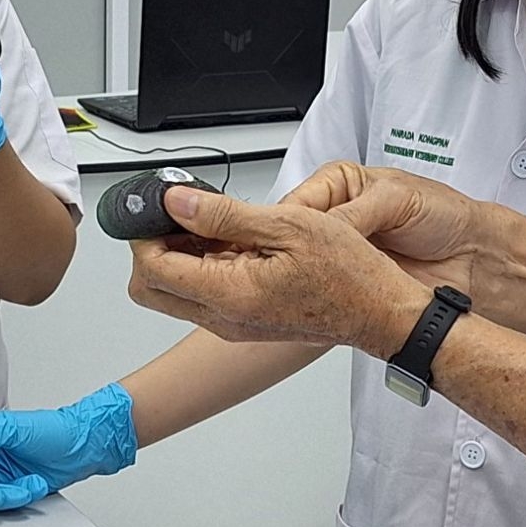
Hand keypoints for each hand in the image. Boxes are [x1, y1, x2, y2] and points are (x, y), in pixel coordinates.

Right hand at [0, 385, 136, 510]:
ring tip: (27, 486)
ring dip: (5, 496)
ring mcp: (0, 472)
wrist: (85, 447)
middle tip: (2, 490)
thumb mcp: (15, 428)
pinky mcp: (12, 488)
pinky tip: (34, 486)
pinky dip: (18, 499)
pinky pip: (2, 504)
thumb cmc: (57, 431)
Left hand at [127, 187, 432, 356]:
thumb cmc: (348, 272)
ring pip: (174, 293)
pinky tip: (234, 244)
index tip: (160, 205)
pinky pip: (203, 297)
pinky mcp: (243, 322)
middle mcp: (223, 318)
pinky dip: (203, 269)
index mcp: (229, 293)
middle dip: (151, 249)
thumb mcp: (287, 225)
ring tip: (214, 225)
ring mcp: (232, 324)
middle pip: (149, 289)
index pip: (152, 268)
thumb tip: (177, 202)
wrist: (379, 312)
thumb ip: (224, 216)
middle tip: (177, 216)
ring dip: (179, 258)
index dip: (146, 232)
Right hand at [283, 162, 486, 295]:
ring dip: (306, 276)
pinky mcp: (349, 283)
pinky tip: (326, 296)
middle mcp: (337, 216)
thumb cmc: (444, 215)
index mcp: (341, 184)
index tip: (280, 241)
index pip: (295, 202)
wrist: (473, 255)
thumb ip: (355, 211)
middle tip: (296, 265)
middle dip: (292, 252)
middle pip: (293, 236)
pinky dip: (322, 296)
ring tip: (314, 282)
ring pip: (303, 266)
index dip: (284, 223)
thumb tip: (319, 226)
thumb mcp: (396, 198)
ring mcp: (341, 252)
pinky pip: (324, 290)